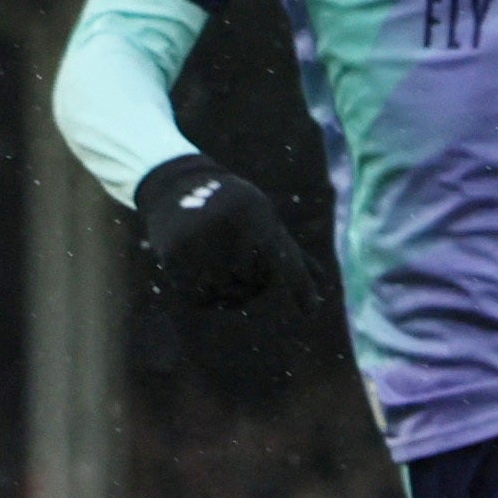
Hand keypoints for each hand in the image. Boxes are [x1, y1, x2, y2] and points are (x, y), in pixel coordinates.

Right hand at [135, 155, 309, 308]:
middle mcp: (230, 228)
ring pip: (223, 293)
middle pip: (251, 283)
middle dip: (249, 284)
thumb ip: (291, 254)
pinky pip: (195, 295)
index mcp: (258, 217)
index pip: (284, 260)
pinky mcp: (173, 253)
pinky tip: (200, 280)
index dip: (300, 286)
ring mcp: (199, 240)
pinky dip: (201, 297)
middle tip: (238, 267)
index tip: (312, 310)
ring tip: (218, 271)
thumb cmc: (235, 208)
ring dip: (224, 293)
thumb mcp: (266, 220)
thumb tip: (324, 284)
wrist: (179, 187)